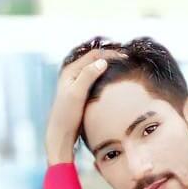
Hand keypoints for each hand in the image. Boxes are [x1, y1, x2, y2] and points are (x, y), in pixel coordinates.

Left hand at [45, 47, 127, 165]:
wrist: (61, 134)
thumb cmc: (67, 115)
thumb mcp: (77, 94)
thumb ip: (88, 76)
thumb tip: (103, 62)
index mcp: (71, 70)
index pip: (93, 55)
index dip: (110, 54)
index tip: (125, 57)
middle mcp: (73, 74)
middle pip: (94, 60)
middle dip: (110, 58)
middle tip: (127, 60)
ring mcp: (76, 83)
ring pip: (95, 69)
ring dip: (108, 67)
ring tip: (122, 68)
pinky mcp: (80, 93)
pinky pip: (95, 80)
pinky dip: (105, 77)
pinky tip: (113, 83)